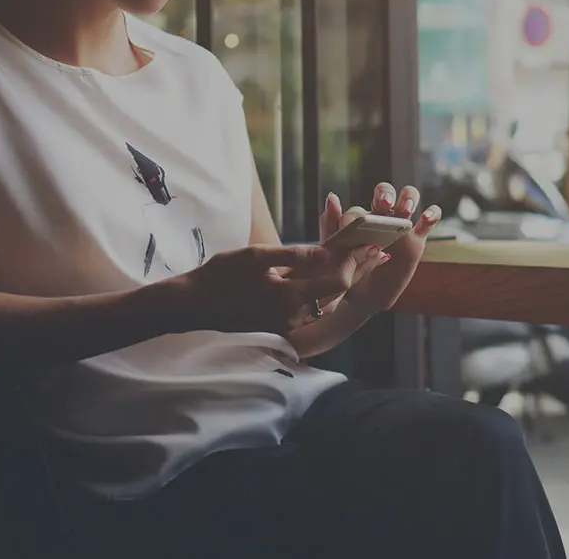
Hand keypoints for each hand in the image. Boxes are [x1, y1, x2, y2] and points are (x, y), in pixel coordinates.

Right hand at [154, 245, 358, 335]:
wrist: (192, 305)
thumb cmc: (220, 276)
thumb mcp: (256, 256)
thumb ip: (294, 254)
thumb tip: (327, 251)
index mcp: (288, 299)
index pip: (336, 283)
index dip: (353, 262)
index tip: (366, 244)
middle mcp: (292, 318)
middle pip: (335, 293)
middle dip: (355, 270)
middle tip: (375, 251)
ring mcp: (286, 324)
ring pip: (324, 301)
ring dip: (341, 279)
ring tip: (359, 257)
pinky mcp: (280, 325)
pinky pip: (309, 306)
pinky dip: (322, 288)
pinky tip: (329, 271)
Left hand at [319, 182, 441, 315]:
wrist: (363, 298)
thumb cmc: (347, 274)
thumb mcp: (335, 255)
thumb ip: (331, 227)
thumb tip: (332, 196)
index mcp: (358, 220)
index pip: (358, 210)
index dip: (356, 216)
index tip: (353, 228)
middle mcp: (380, 217)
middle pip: (386, 192)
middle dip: (385, 194)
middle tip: (384, 204)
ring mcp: (400, 227)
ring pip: (409, 197)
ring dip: (408, 198)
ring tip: (405, 210)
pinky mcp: (417, 239)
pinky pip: (428, 221)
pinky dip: (432, 214)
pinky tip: (426, 218)